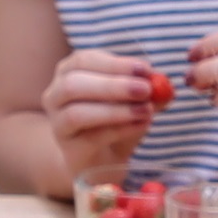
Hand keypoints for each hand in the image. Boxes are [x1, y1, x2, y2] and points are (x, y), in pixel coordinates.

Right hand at [45, 49, 165, 176]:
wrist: (102, 158)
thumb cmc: (114, 120)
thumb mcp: (133, 99)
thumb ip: (147, 90)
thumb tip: (163, 83)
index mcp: (69, 72)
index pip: (84, 60)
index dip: (115, 63)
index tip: (145, 69)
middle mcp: (55, 94)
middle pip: (74, 84)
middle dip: (113, 85)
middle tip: (146, 90)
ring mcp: (57, 123)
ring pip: (77, 113)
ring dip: (115, 110)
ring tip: (146, 111)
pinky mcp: (68, 148)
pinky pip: (91, 137)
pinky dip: (119, 130)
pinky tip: (141, 126)